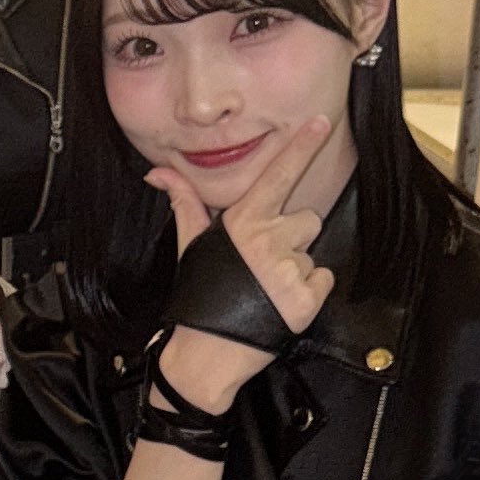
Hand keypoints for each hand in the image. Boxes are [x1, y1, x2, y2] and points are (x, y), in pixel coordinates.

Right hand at [145, 112, 336, 414]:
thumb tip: (156, 173)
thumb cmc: (197, 296)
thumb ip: (185, 202)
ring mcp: (288, 269)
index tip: (321, 123)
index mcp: (243, 221)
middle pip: (306, 220)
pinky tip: (280, 305)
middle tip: (264, 266)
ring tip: (267, 289)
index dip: (302, 146)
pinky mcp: (305, 299)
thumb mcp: (192, 244)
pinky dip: (307, 294)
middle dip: (292, 239)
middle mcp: (267, 239)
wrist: (203, 356)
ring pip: (313, 253)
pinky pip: (323, 282)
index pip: (278, 174)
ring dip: (298, 268)